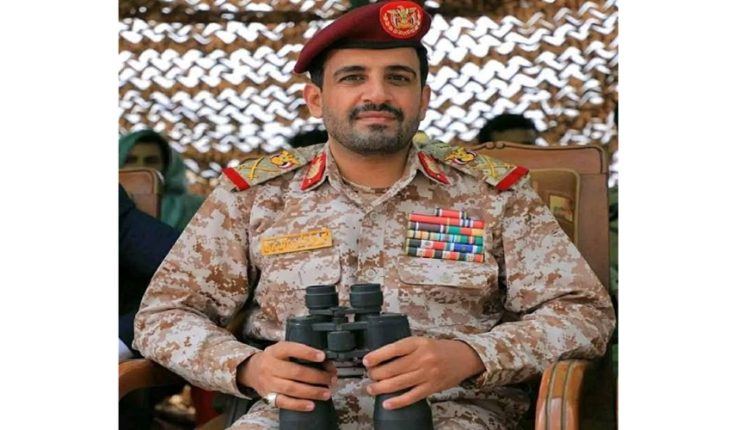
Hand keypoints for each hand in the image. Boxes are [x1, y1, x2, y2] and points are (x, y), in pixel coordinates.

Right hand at [237, 341, 336, 411]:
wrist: (251, 371)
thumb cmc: (274, 359)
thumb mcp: (283, 350)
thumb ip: (300, 353)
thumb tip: (326, 362)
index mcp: (276, 351)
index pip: (291, 349)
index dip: (307, 353)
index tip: (322, 356)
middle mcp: (270, 366)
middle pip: (296, 371)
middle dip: (317, 376)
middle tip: (331, 378)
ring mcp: (269, 383)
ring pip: (292, 388)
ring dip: (312, 391)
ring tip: (327, 392)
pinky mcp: (268, 396)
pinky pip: (284, 402)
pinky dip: (299, 405)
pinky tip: (311, 404)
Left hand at [363, 337, 484, 409]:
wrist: (464, 357)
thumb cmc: (439, 349)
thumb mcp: (422, 341)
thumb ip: (405, 349)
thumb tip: (381, 358)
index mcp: (418, 343)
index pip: (394, 349)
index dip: (378, 356)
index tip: (366, 361)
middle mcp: (422, 358)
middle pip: (393, 368)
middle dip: (377, 374)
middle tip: (369, 376)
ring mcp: (427, 374)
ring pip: (399, 383)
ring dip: (382, 388)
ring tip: (371, 389)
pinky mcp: (432, 388)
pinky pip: (412, 396)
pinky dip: (398, 402)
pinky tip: (387, 403)